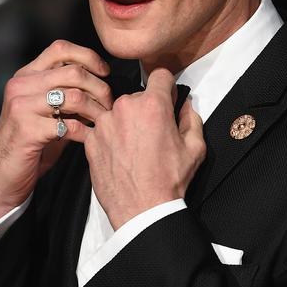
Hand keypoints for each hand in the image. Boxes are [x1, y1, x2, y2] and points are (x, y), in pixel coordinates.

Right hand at [0, 40, 111, 230]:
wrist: (5, 175)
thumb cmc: (32, 143)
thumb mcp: (47, 111)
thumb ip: (67, 92)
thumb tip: (103, 82)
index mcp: (26, 75)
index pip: (61, 49)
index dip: (89, 57)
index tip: (105, 73)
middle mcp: (20, 85)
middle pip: (73, 71)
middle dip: (100, 88)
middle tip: (109, 105)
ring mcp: (21, 106)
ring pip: (74, 96)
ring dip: (96, 110)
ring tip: (103, 122)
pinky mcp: (26, 130)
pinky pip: (68, 125)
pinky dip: (85, 132)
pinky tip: (89, 138)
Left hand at [84, 67, 205, 229]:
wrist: (142, 211)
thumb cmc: (169, 181)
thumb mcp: (195, 148)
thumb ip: (191, 118)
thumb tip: (185, 105)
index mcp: (153, 106)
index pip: (160, 75)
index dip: (167, 86)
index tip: (167, 98)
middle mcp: (125, 108)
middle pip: (137, 96)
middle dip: (146, 109)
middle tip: (152, 132)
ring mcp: (104, 124)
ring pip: (117, 112)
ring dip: (126, 122)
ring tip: (134, 147)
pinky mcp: (90, 140)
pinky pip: (102, 129)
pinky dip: (110, 137)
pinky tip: (120, 155)